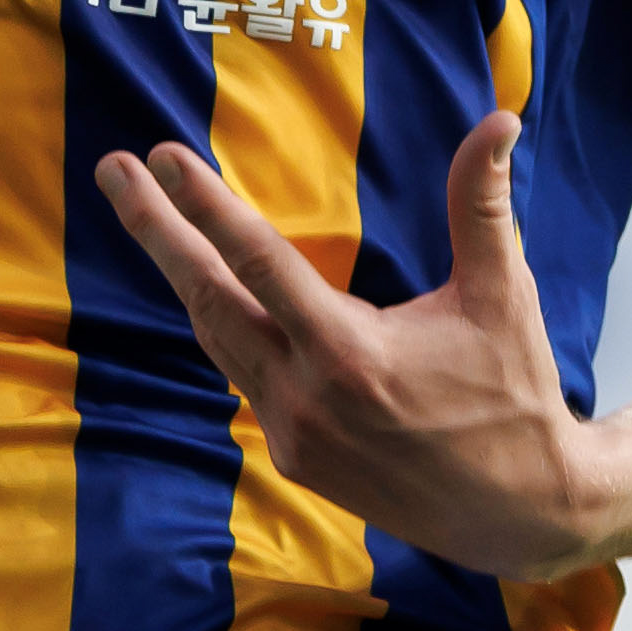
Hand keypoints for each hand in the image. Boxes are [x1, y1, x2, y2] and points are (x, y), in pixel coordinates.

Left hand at [97, 112, 620, 582]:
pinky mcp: (295, 458)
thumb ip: (482, 204)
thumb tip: (499, 119)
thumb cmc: (514, 394)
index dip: (206, 205)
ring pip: (218, 340)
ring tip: (148, 216)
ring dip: (181, 277)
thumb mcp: (501, 294)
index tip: (165, 156)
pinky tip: (211, 290)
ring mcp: (293, 433)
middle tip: (113, 170)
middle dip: (156, 229)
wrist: (518, 512)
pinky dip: (224, 328)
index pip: (258, 262)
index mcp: (350, 353)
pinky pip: (245, 378)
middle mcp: (306, 396)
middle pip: (208, 298)